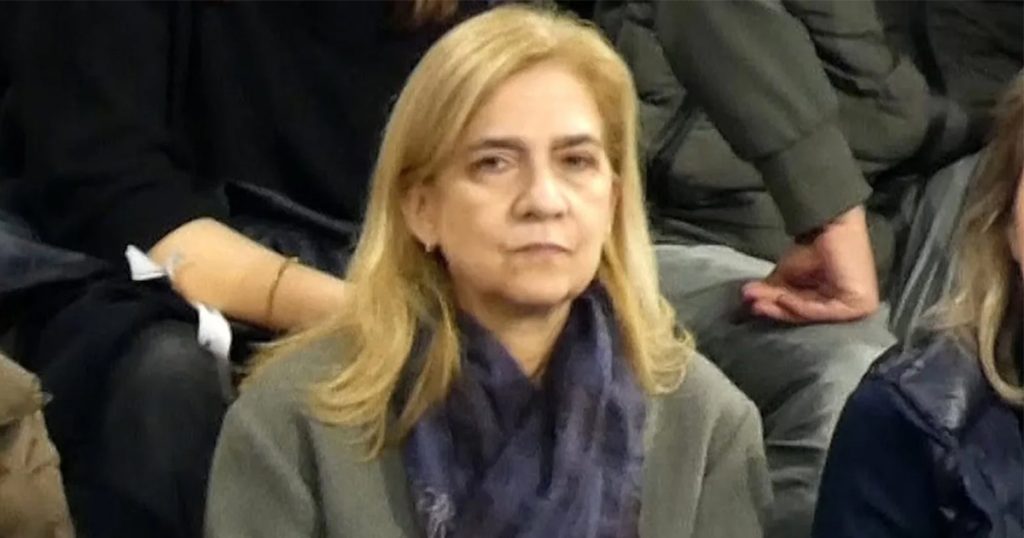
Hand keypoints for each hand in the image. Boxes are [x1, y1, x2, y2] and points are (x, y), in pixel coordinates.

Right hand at [742, 206, 879, 323]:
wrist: (832, 224)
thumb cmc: (813, 245)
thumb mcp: (787, 274)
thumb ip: (772, 291)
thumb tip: (746, 298)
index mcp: (835, 301)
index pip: (803, 310)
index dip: (776, 307)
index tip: (750, 301)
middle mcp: (848, 306)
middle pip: (806, 313)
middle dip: (776, 308)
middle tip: (752, 303)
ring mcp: (856, 307)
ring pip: (812, 313)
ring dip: (782, 308)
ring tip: (759, 301)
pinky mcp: (859, 305)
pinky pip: (823, 311)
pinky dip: (800, 306)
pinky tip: (782, 297)